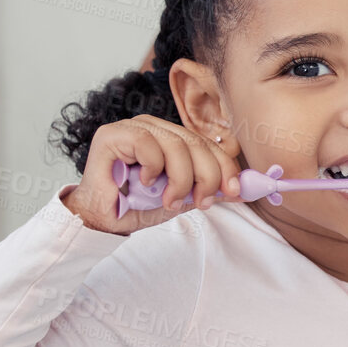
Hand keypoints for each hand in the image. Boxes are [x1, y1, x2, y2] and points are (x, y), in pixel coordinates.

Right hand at [62, 115, 241, 233]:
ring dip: (181, 179)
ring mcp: (133, 127)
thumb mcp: (182, 197)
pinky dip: (154, 168)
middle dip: (207, 176)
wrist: (102, 219)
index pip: (208, 144)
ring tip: (171, 200)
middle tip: (202, 201)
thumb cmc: (137, 206)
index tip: (235, 191)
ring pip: (177, 145)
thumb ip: (207, 188)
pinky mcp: (113, 134)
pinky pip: (148, 144)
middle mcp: (155, 127)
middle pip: (197, 143)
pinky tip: (146, 182)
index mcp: (171, 137)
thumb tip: (245, 190)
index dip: (226, 166)